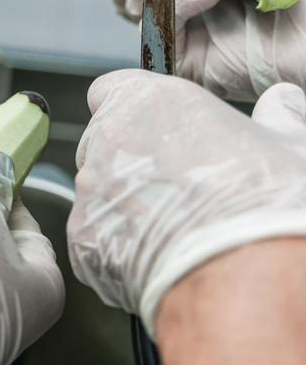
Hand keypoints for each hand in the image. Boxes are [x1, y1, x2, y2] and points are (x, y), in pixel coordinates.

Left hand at [67, 69, 305, 335]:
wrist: (241, 273)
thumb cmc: (263, 206)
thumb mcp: (289, 145)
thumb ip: (276, 118)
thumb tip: (281, 102)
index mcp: (149, 102)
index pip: (110, 91)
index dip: (128, 110)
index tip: (149, 129)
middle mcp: (108, 141)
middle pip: (101, 143)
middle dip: (126, 161)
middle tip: (170, 188)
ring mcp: (89, 191)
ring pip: (94, 192)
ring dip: (120, 206)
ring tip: (167, 230)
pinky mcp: (80, 239)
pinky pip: (91, 237)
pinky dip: (112, 247)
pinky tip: (152, 258)